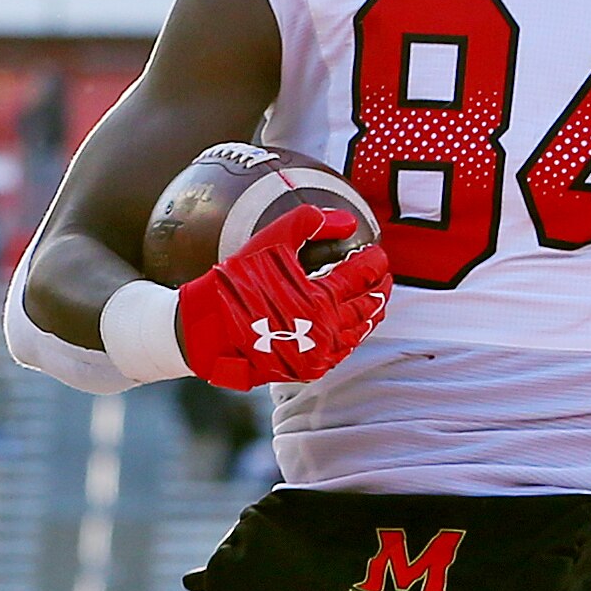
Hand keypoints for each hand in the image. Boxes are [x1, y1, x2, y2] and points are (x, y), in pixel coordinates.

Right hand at [178, 204, 391, 391]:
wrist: (206, 330)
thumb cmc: (235, 283)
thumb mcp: (269, 242)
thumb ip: (309, 222)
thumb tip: (347, 220)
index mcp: (320, 299)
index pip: (363, 276)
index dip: (375, 261)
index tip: (377, 252)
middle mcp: (325, 330)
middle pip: (369, 306)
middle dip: (380, 287)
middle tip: (384, 275)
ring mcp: (318, 354)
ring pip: (359, 332)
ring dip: (372, 313)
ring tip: (375, 299)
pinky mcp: (308, 369)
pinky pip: (342, 352)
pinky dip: (353, 335)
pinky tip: (352, 325)